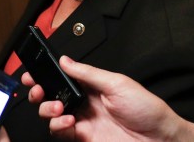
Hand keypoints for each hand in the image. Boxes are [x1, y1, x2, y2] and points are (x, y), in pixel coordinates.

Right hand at [23, 56, 193, 141]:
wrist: (160, 138)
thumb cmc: (146, 108)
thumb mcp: (117, 83)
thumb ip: (88, 73)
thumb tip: (65, 60)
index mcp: (93, 85)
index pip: (63, 77)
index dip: (47, 74)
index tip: (33, 72)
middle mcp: (85, 103)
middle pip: (52, 96)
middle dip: (39, 92)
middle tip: (37, 89)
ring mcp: (83, 121)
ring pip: (51, 114)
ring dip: (47, 109)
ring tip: (57, 107)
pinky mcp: (83, 138)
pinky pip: (60, 132)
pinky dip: (58, 126)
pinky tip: (68, 121)